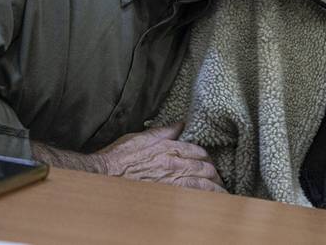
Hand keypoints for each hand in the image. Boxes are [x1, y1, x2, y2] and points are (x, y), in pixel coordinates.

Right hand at [32, 123, 225, 192]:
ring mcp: (173, 181)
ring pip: (204, 183)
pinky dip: (208, 198)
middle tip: (219, 178)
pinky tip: (213, 202)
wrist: (103, 176)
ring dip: (216, 187)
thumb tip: (179, 124)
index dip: (206, 157)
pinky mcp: (169, 196)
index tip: (209, 162)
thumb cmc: (118, 158)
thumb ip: (163, 132)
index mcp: (168, 147)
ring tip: (222, 192)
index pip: (198, 151)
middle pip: (205, 167)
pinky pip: (195, 197)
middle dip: (215, 173)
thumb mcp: (139, 137)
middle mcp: (174, 163)